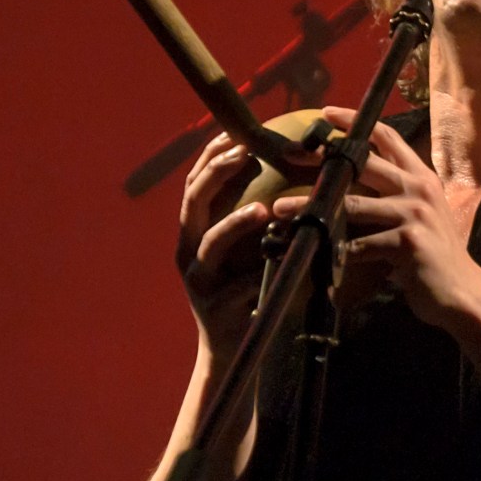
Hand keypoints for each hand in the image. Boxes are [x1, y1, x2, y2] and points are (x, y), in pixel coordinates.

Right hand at [176, 130, 275, 353]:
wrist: (232, 348)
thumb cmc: (247, 291)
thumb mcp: (247, 251)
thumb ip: (257, 219)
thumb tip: (292, 177)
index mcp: (194, 232)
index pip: (196, 184)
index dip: (210, 156)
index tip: (234, 132)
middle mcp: (189, 251)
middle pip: (193, 203)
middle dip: (215, 173)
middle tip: (245, 153)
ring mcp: (199, 279)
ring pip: (210, 244)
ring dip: (236, 224)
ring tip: (263, 210)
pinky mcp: (214, 307)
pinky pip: (238, 285)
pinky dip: (259, 271)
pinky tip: (282, 259)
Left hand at [271, 107, 480, 328]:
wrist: (462, 292)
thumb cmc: (435, 255)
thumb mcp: (420, 214)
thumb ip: (394, 195)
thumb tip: (349, 186)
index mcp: (421, 176)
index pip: (387, 137)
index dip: (356, 122)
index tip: (326, 114)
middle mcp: (419, 188)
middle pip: (363, 162)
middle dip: (324, 158)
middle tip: (292, 155)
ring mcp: (414, 214)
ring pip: (351, 204)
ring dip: (312, 208)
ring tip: (283, 209)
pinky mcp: (407, 242)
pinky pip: (361, 244)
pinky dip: (336, 250)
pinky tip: (316, 253)